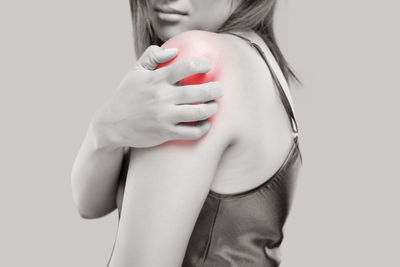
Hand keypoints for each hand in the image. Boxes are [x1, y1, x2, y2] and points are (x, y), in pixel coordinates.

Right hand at [91, 45, 224, 148]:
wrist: (111, 125)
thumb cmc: (126, 96)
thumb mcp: (134, 71)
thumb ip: (153, 56)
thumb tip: (175, 51)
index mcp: (156, 80)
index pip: (185, 67)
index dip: (202, 64)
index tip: (208, 65)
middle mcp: (162, 98)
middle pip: (199, 92)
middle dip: (216, 89)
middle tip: (221, 89)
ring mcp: (165, 117)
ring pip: (199, 113)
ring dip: (212, 108)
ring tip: (214, 105)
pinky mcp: (166, 133)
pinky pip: (193, 132)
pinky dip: (204, 128)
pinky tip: (205, 123)